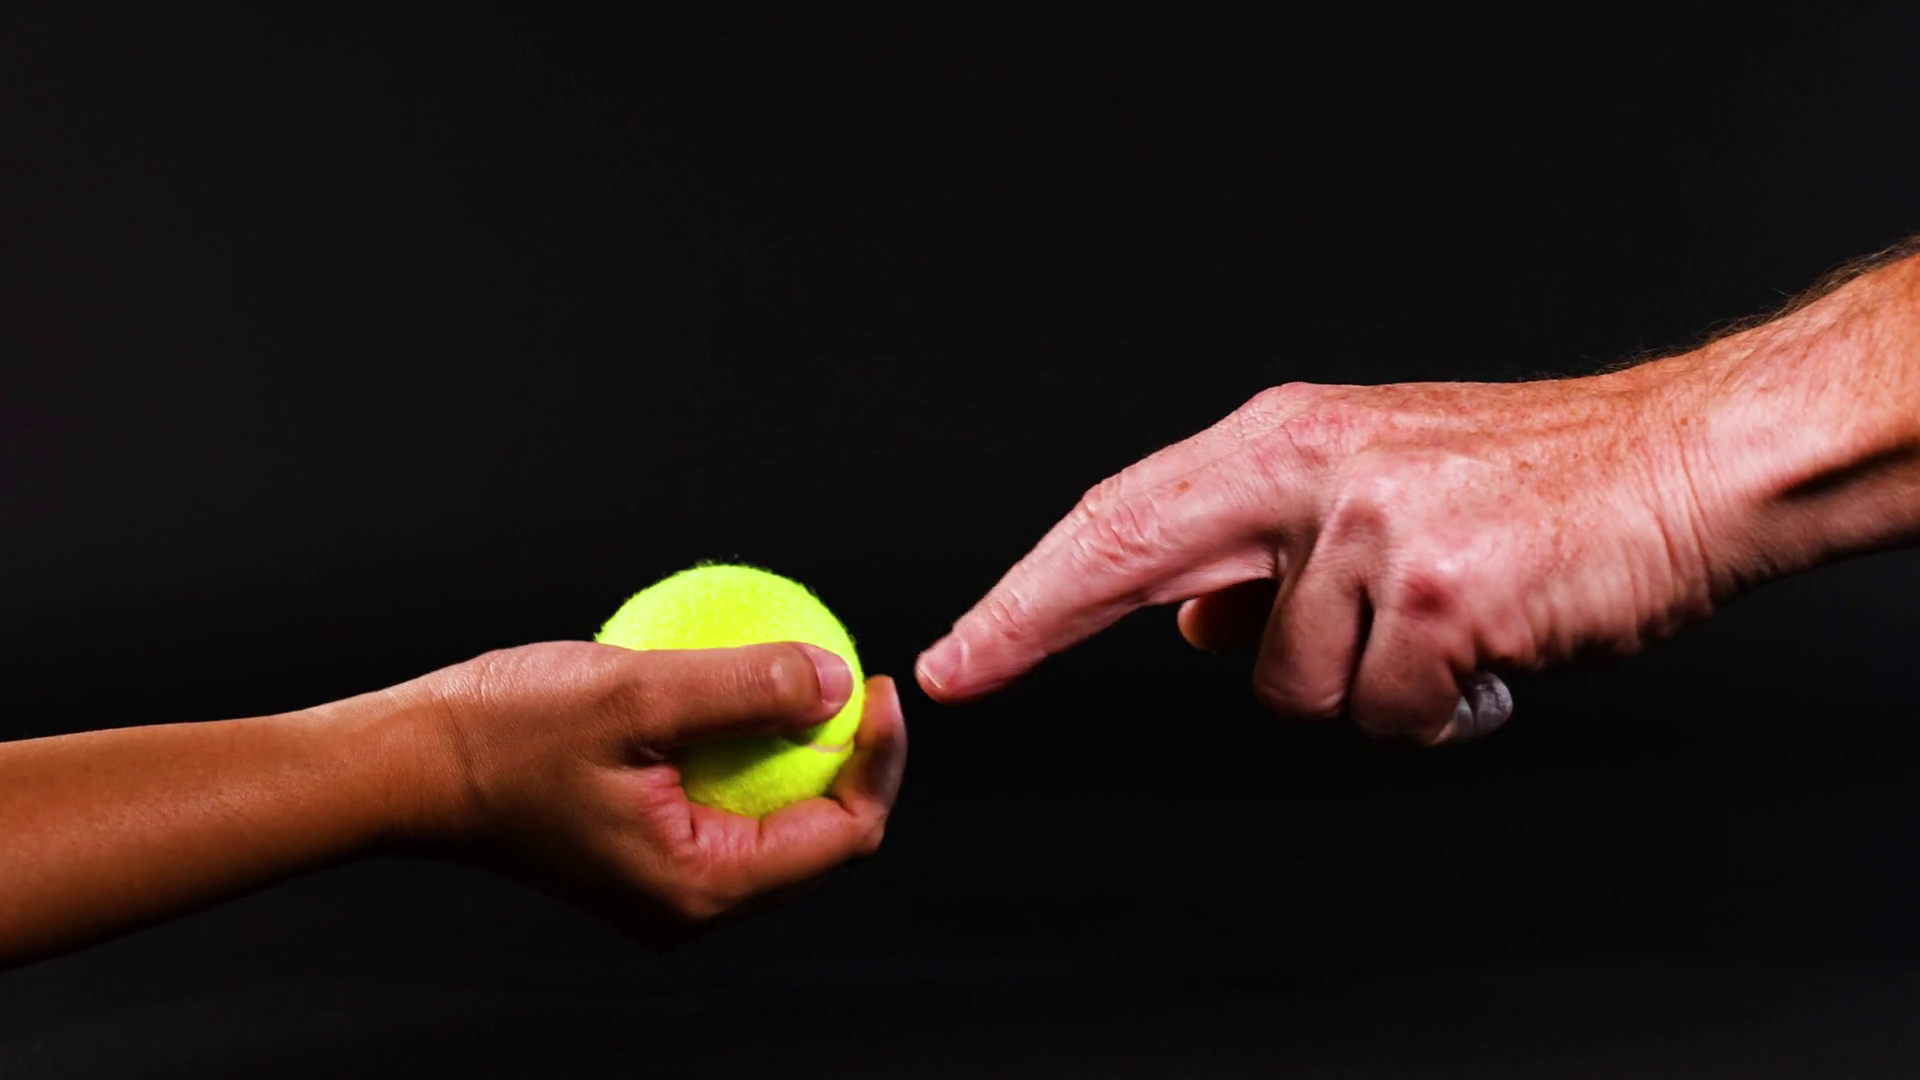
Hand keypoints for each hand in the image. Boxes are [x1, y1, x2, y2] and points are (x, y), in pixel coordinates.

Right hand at [396, 641, 905, 946]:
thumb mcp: (636, 693)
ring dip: (794, 752)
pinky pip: (723, 808)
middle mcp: (692, 905)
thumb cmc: (503, 732)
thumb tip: (840, 681)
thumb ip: (747, 688)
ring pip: (772, 822)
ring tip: (802, 677)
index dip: (878, 759)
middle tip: (849, 674)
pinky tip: (739, 690)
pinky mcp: (643, 856)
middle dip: (846, 758)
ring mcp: (666, 886)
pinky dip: (742, 753)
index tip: (875, 682)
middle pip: (818, 836)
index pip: (843, 834)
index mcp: (701, 887)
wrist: (408, 765)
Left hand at [916, 369, 1717, 743]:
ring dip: (1361, 689)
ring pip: (1291, 686)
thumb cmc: (1532, 484)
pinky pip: (1389, 714)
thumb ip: (1270, 555)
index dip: (1032, 587)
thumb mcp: (1373, 492)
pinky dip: (1438, 714)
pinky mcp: (1445, 595)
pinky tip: (1488, 655)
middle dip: (1029, 618)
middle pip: (1128, 554)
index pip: (1125, 514)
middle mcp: (1313, 470)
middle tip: (960, 667)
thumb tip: (1192, 624)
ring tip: (1440, 632)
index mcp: (1288, 438)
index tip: (961, 645)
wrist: (1682, 464)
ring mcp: (1375, 529)